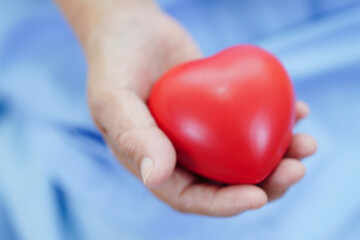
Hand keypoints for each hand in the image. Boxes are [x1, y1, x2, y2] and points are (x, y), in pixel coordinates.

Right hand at [58, 0, 316, 216]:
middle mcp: (181, 152)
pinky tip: (299, 111)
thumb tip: (156, 177)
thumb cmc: (115, 62)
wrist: (131, 28)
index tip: (257, 196)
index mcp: (154, 163)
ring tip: (306, 143)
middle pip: (225, 181)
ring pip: (243, 154)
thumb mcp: (113, 97)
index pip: (190, 196)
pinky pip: (249, 120)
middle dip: (264, 184)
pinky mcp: (219, 107)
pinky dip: (276, 120)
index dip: (223, 203)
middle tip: (296, 169)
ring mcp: (202, 131)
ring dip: (278, 155)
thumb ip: (133, 135)